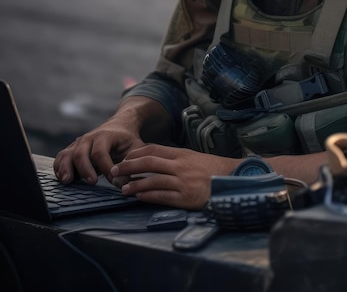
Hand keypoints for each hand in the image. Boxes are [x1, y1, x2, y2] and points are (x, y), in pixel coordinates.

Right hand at [54, 118, 143, 185]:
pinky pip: (60, 158)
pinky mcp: (72, 149)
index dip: (105, 167)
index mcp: (105, 136)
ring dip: (66, 168)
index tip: (113, 179)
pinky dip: (59, 168)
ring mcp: (78, 143)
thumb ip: (132, 163)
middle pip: (80, 153)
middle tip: (92, 182)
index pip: (100, 152)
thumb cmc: (128, 140)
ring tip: (68, 181)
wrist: (120, 125)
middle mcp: (89, 138)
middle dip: (85, 169)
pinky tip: (63, 179)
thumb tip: (124, 183)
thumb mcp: (135, 148)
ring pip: (67, 154)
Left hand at [111, 144, 235, 209]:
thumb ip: (177, 159)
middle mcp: (180, 165)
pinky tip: (138, 197)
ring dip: (134, 185)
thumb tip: (157, 161)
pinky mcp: (185, 197)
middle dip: (128, 166)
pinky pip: (162, 196)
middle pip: (148, 162)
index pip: (153, 149)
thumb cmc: (213, 170)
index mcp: (182, 154)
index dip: (136, 153)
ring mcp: (182, 181)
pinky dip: (148, 195)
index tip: (124, 158)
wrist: (232, 179)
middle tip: (114, 171)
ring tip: (122, 189)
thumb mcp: (195, 158)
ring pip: (152, 180)